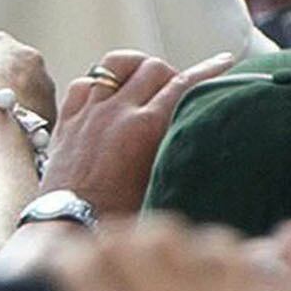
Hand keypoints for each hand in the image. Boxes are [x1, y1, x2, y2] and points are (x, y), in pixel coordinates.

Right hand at [38, 221, 290, 290]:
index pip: (77, 269)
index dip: (63, 255)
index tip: (63, 258)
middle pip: (121, 242)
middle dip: (106, 239)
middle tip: (105, 246)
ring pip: (172, 235)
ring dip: (155, 237)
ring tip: (152, 245)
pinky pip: (223, 249)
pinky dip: (207, 248)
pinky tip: (202, 257)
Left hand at [39, 52, 235, 220]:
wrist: (71, 228)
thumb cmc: (122, 218)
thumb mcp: (163, 183)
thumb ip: (179, 150)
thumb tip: (200, 132)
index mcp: (145, 128)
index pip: (183, 85)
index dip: (208, 71)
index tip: (224, 62)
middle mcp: (117, 112)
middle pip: (152, 68)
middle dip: (171, 73)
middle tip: (179, 90)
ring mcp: (89, 111)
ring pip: (115, 64)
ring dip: (135, 67)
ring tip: (143, 79)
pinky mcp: (67, 119)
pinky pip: (84, 82)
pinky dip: (99, 83)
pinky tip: (107, 96)